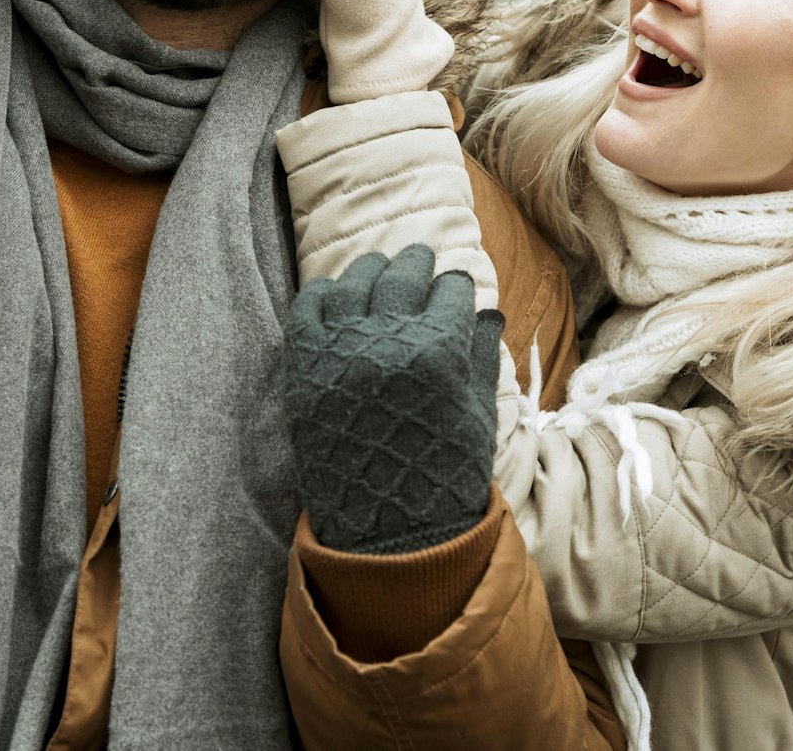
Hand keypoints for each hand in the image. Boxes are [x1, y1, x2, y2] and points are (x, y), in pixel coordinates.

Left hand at [282, 244, 505, 553]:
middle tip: (420, 259)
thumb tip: (486, 313)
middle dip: (416, 264)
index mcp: (439, 351)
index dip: (456, 286)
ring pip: (355, 282)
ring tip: (380, 269)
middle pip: (402, 276)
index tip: (454, 286)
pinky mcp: (305, 368)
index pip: (450, 290)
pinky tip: (337, 294)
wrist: (388, 533)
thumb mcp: (478, 416)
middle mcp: (388, 341)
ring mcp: (341, 351)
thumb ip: (480, 357)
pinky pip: (309, 308)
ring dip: (372, 271)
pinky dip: (324, 293)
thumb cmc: (444, 477)